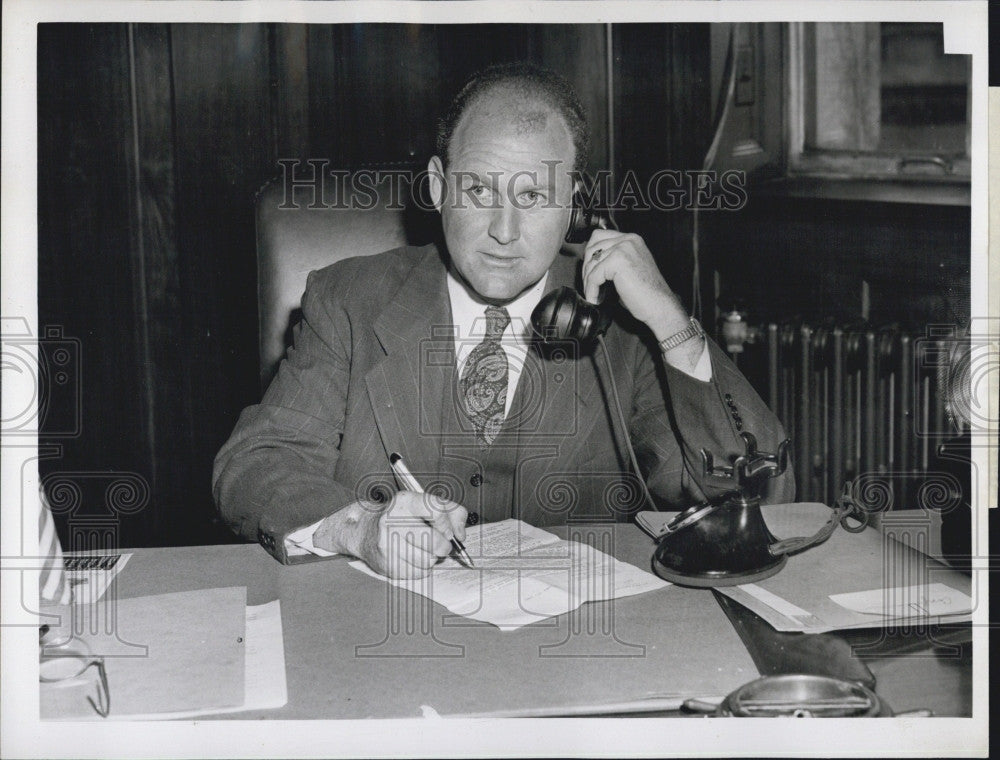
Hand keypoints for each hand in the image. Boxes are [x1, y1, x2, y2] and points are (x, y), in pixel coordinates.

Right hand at [316, 490, 467, 578]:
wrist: (366, 531)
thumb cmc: (400, 517)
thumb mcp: (424, 504)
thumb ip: (451, 512)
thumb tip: (460, 534)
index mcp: (405, 501)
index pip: (436, 510)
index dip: (448, 524)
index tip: (450, 532)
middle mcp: (392, 521)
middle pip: (435, 541)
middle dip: (444, 546)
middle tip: (440, 544)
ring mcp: (387, 544)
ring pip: (429, 560)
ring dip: (432, 558)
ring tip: (423, 550)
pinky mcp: (386, 563)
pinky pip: (419, 573)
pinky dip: (422, 568)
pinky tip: (412, 558)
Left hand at [582, 229, 688, 340]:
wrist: (660, 306)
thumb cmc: (647, 293)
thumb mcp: (628, 269)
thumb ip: (613, 260)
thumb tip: (592, 264)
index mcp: (632, 239)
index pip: (599, 236)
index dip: (590, 255)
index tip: (589, 272)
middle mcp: (628, 240)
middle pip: (592, 248)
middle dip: (587, 269)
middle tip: (591, 285)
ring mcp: (623, 248)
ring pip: (591, 263)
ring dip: (588, 282)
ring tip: (595, 294)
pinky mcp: (617, 261)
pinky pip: (594, 276)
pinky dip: (591, 290)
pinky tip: (596, 298)